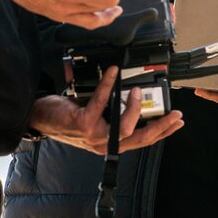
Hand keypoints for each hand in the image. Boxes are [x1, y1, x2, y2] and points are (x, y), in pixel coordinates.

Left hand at [30, 66, 183, 153]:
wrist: (40, 119)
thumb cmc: (67, 117)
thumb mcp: (98, 118)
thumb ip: (116, 113)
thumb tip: (136, 96)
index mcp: (111, 142)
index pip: (142, 141)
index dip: (162, 132)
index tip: (177, 122)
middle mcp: (104, 144)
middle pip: (140, 138)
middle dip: (161, 126)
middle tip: (174, 113)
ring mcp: (94, 136)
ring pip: (126, 126)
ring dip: (135, 106)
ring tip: (138, 89)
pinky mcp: (84, 124)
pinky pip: (102, 102)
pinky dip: (109, 85)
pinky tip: (113, 73)